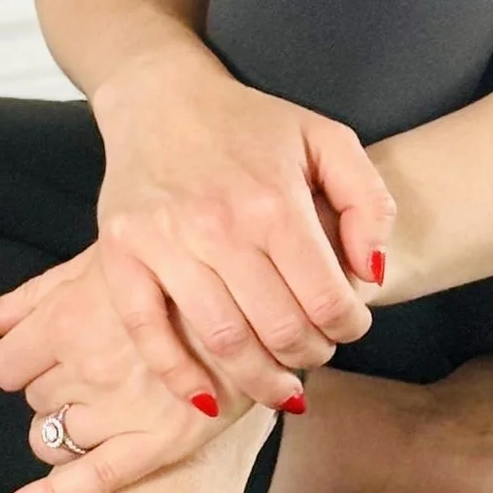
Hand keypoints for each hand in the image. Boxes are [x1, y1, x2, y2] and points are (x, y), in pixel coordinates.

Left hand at [0, 243, 248, 492]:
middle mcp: (89, 365)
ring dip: (65, 426)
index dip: (21, 359)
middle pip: (32, 398)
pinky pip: (92, 481)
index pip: (4, 363)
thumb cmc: (178, 268)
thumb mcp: (106, 260)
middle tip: (95, 364)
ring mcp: (121, 408)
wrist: (263, 293)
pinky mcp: (160, 443)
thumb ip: (38, 293)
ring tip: (107, 400)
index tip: (45, 352)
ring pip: (52, 438)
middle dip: (52, 386)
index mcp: (72, 316)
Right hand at [90, 41, 391, 404]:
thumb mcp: (327, 139)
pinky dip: (179, 376)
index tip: (348, 325)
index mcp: (274, 201)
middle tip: (315, 351)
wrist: (160, 94)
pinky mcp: (121, 253)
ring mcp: (164, 243)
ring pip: (222, 343)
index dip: (350, 327)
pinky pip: (148, 333)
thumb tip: (372, 274)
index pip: (327, 300)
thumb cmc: (250, 122)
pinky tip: (209, 398)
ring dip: (260, 381)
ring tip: (280, 385)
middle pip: (279, 330)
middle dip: (310, 355)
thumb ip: (369, 201)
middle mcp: (218, 226)